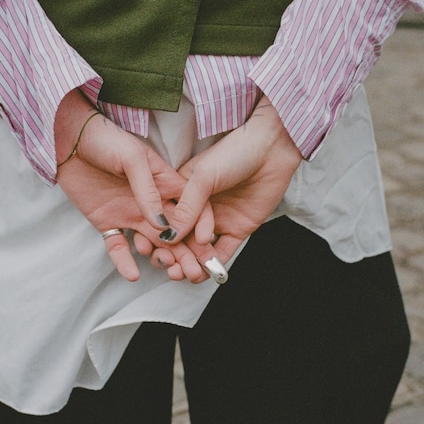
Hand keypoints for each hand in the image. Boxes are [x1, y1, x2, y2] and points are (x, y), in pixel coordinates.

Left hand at [54, 90, 214, 280]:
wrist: (69, 141)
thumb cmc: (106, 140)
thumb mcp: (133, 159)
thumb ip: (148, 190)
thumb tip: (162, 225)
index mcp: (165, 183)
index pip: (191, 209)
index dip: (201, 227)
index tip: (207, 245)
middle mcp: (151, 202)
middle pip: (176, 232)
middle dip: (188, 252)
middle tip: (195, 272)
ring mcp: (130, 214)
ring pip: (153, 244)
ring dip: (163, 259)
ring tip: (169, 271)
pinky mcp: (108, 223)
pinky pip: (119, 247)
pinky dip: (125, 261)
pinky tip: (133, 274)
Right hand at [161, 98, 302, 266]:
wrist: (272, 150)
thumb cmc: (234, 153)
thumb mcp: (204, 176)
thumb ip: (187, 206)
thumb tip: (170, 234)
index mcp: (183, 190)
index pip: (166, 218)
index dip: (157, 235)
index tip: (151, 251)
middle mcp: (198, 208)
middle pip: (181, 237)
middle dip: (174, 255)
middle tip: (170, 269)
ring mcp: (218, 220)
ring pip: (200, 248)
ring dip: (192, 263)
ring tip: (186, 274)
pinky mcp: (238, 229)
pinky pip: (224, 251)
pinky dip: (215, 264)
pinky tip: (207, 272)